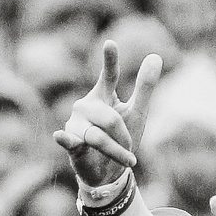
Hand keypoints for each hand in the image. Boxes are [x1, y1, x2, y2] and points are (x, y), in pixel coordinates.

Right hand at [52, 40, 161, 192]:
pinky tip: (59, 135)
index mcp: (103, 96)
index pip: (109, 76)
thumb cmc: (122, 138)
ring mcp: (75, 124)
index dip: (110, 61)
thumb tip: (156, 56)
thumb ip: (145, 86)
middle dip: (124, 136)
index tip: (110, 43)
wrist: (110, 172)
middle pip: (110, 118)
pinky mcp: (71, 144)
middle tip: (128, 146)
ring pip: (99, 136)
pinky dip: (65, 139)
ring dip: (116, 151)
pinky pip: (68, 140)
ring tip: (125, 159)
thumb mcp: (138, 112)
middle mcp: (85, 106)